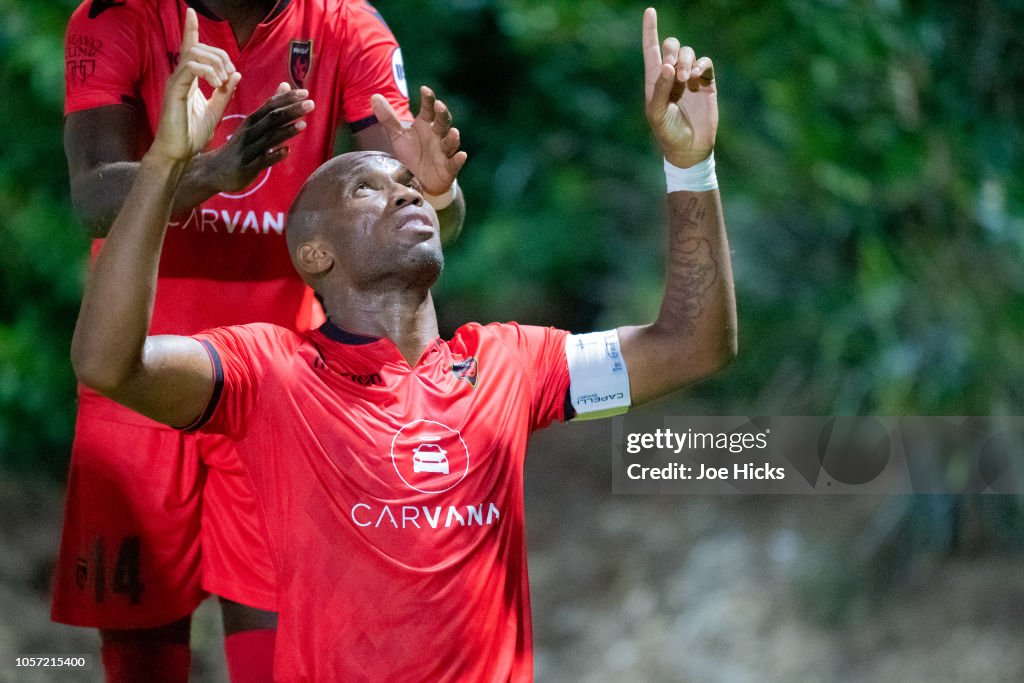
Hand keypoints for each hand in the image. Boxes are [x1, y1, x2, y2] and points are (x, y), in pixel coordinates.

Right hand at [150, 8, 239, 161]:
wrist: (179, 152)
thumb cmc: (193, 134)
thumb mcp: (216, 111)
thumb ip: (225, 93)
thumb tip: (236, 74)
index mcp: (190, 79)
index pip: (189, 47)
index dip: (190, 28)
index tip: (190, 11)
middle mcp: (181, 76)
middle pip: (199, 47)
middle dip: (220, 55)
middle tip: (230, 76)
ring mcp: (176, 81)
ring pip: (195, 53)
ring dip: (216, 62)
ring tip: (224, 82)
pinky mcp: (175, 89)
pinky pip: (191, 66)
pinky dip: (208, 71)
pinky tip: (217, 84)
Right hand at [201, 82, 314, 192]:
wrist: (214, 171)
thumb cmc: (240, 147)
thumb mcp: (253, 125)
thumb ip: (271, 108)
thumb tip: (286, 85)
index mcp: (252, 122)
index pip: (270, 106)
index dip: (287, 99)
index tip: (305, 92)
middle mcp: (249, 133)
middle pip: (271, 119)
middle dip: (291, 111)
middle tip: (311, 104)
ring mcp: (248, 150)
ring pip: (268, 138)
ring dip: (286, 131)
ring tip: (303, 125)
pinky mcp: (247, 167)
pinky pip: (261, 161)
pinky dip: (274, 155)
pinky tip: (287, 151)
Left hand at [371, 86, 467, 195]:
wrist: (418, 180)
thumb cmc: (411, 155)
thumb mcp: (398, 136)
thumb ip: (389, 119)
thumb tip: (374, 96)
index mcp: (426, 125)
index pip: (428, 108)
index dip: (428, 99)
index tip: (424, 89)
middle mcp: (438, 135)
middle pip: (442, 122)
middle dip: (442, 114)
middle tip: (439, 106)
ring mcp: (444, 151)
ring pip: (451, 142)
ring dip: (453, 138)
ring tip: (454, 132)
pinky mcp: (448, 168)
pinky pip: (454, 163)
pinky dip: (458, 160)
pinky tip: (462, 155)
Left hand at [642, 7, 717, 167]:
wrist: (690, 148)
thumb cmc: (668, 133)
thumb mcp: (657, 113)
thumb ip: (660, 89)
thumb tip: (668, 66)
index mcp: (655, 80)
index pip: (651, 50)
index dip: (650, 31)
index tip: (650, 11)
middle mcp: (672, 75)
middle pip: (672, 46)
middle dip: (672, 51)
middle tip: (673, 72)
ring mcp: (690, 77)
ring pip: (688, 52)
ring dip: (686, 61)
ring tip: (686, 79)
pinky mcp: (706, 82)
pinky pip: (705, 62)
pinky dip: (701, 65)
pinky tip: (697, 78)